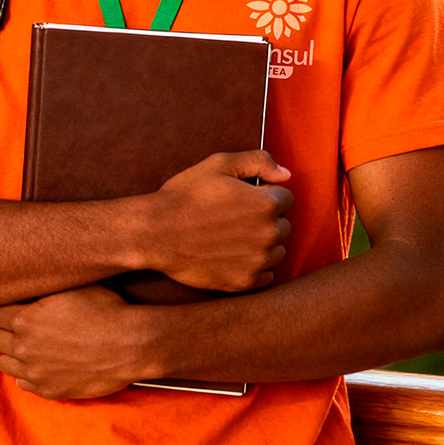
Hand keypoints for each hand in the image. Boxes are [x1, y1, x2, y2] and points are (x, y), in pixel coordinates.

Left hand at [0, 285, 152, 399]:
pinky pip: (22, 383)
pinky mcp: (48, 390)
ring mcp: (35, 372)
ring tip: (31, 346)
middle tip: (23, 326)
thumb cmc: (106, 310)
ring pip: (4, 363)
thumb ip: (42, 289)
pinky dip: (28, 373)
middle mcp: (24, 347)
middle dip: (7, 330)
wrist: (131, 345)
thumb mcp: (71, 287)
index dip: (5, 309)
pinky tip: (43, 363)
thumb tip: (27, 282)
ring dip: (14, 353)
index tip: (15, 307)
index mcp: (25, 318)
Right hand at [140, 151, 292, 292]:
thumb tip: (285, 174)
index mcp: (266, 203)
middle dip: (266, 220)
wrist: (156, 233)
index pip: (287, 198)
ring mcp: (258, 261)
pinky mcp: (246, 283)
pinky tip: (233, 256)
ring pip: (277, 251)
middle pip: (283, 225)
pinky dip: (255, 267)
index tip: (245, 199)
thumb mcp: (219, 165)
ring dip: (263, 244)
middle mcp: (268, 234)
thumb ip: (258, 162)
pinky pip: (267, 275)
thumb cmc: (185, 196)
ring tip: (233, 237)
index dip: (266, 195)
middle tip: (235, 218)